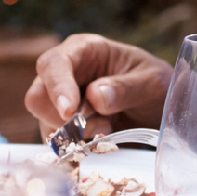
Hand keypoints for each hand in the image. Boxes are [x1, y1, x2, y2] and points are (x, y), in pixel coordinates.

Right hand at [25, 34, 171, 137]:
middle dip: (62, 118)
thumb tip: (94, 96)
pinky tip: (99, 140)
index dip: (57, 87)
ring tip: (108, 129)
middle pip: (37, 97)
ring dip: (73, 133)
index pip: (53, 63)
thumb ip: (125, 88)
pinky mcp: (61, 124)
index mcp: (85, 50)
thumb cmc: (155, 84)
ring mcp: (60, 100)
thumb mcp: (151, 82)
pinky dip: (74, 145)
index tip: (69, 111)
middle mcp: (66, 73)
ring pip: (44, 121)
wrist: (159, 107)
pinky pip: (54, 140)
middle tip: (97, 126)